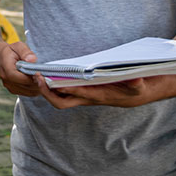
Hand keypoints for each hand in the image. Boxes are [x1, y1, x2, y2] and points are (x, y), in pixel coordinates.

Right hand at [0, 41, 40, 95]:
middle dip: (37, 81)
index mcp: (6, 69)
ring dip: (37, 86)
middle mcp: (6, 80)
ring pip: (29, 91)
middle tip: (45, 74)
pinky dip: (35, 89)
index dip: (31, 77)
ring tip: (42, 77)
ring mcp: (9, 87)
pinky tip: (37, 81)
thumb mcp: (18, 46)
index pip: (19, 78)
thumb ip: (25, 52)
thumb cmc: (11, 51)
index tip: (40, 72)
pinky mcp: (14, 90)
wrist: (1, 57)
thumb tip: (32, 60)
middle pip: (26, 86)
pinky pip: (28, 93)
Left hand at [34, 75, 156, 108]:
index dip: (66, 89)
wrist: (135, 95)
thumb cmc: (136, 89)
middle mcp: (87, 98)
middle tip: (37, 77)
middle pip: (61, 102)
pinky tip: (46, 73)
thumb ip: (136, 83)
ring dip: (47, 88)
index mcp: (98, 96)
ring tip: (36, 74)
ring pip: (59, 97)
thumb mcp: (139, 86)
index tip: (54, 81)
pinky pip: (62, 91)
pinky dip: (53, 84)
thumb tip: (135, 78)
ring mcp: (82, 96)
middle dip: (47, 92)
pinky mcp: (81, 92)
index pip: (78, 95)